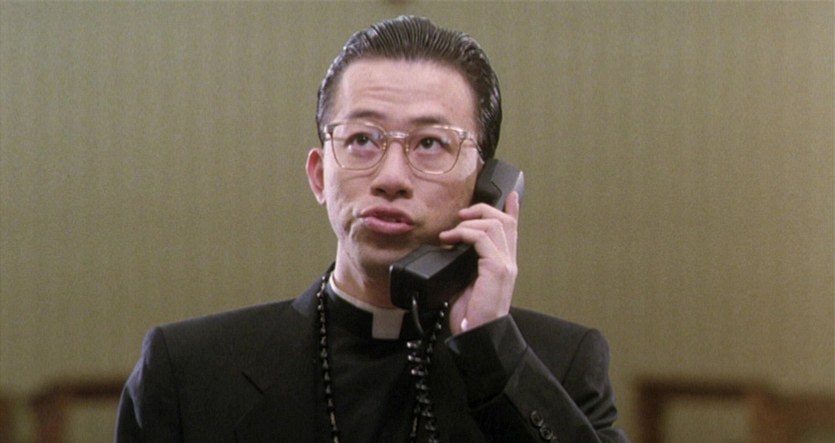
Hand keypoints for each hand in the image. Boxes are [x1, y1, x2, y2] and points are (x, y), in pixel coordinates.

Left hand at [439, 191, 520, 335]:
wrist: (478, 335)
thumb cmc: (471, 315)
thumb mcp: (467, 283)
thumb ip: (468, 264)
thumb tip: (452, 247)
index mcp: (504, 264)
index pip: (513, 231)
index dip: (513, 210)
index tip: (512, 196)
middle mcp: (509, 262)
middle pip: (504, 221)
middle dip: (481, 210)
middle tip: (461, 215)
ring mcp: (505, 264)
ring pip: (494, 225)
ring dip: (469, 222)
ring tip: (451, 231)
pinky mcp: (497, 269)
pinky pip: (482, 238)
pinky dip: (464, 233)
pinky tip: (451, 239)